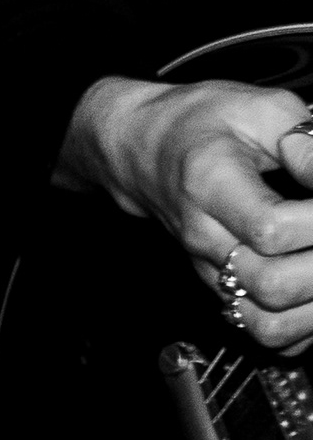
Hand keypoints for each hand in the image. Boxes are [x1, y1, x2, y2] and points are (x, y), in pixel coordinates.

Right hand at [63, 77, 312, 353]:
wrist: (144, 148)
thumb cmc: (203, 124)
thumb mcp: (263, 108)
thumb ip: (307, 141)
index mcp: (211, 186)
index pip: (271, 228)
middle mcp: (205, 238)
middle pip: (271, 284)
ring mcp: (210, 269)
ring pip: (267, 323)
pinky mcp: (220, 287)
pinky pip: (263, 331)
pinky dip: (299, 327)